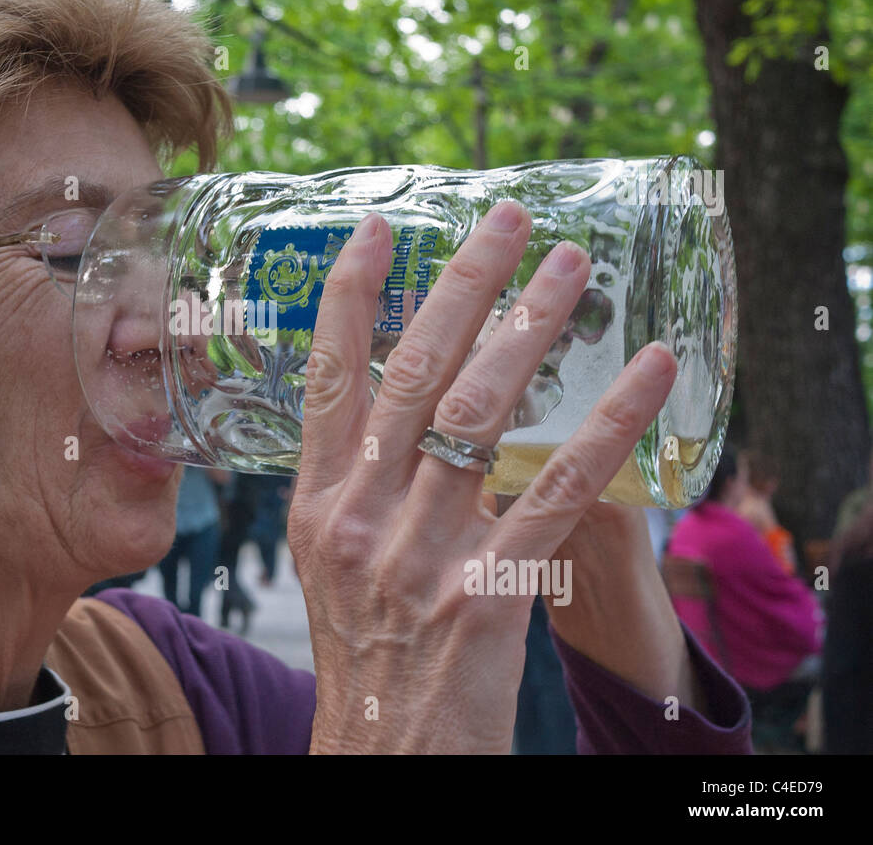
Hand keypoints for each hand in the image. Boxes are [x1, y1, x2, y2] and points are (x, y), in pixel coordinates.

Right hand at [286, 202, 676, 752]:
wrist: (382, 752)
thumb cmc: (366, 653)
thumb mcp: (335, 559)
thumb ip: (362, 482)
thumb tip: (410, 401)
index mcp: (316, 502)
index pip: (328, 376)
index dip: (354, 295)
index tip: (379, 226)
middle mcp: (359, 516)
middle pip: (413, 372)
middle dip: (462, 282)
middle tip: (506, 215)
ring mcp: (420, 553)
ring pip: (482, 413)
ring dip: (534, 327)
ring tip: (572, 267)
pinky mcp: (487, 592)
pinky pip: (557, 489)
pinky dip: (610, 423)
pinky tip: (650, 373)